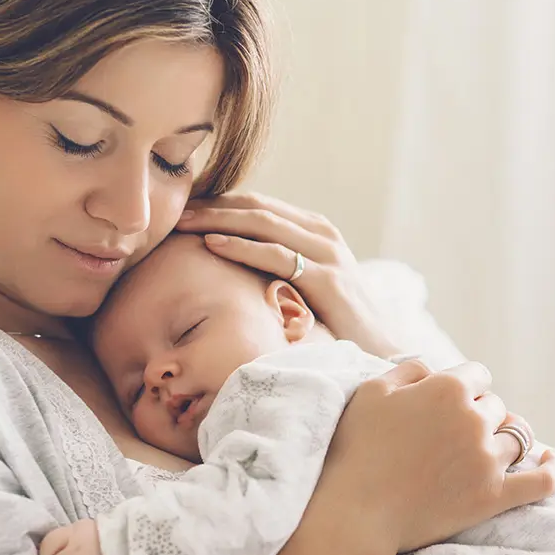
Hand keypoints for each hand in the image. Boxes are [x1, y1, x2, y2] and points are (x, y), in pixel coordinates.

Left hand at [176, 192, 398, 357]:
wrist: (381, 352)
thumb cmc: (337, 325)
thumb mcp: (305, 287)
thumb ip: (278, 268)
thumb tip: (233, 267)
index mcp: (315, 230)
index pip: (259, 205)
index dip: (219, 202)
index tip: (183, 207)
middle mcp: (322, 234)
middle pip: (256, 207)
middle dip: (212, 205)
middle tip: (173, 208)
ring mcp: (327, 254)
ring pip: (263, 223)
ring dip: (218, 218)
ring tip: (182, 221)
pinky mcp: (327, 279)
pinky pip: (276, 254)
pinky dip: (241, 246)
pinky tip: (211, 243)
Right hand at [316, 359, 554, 554]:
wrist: (355, 512)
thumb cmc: (355, 450)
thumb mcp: (371, 392)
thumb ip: (409, 370)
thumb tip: (434, 369)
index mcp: (447, 388)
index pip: (477, 375)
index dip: (463, 388)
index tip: (446, 404)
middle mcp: (474, 419)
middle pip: (496, 406)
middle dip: (479, 414)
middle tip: (451, 436)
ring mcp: (488, 459)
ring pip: (516, 437)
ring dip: (502, 439)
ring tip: (486, 449)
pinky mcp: (495, 497)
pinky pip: (542, 480)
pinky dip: (551, 468)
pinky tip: (551, 460)